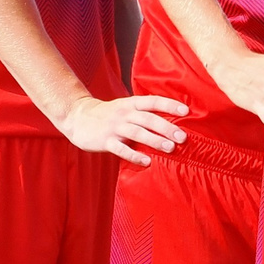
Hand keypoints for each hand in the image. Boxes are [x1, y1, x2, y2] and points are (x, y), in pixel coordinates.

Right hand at [58, 93, 188, 163]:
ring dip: (155, 140)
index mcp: (131, 104)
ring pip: (137, 133)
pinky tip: (147, 161)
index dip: (169, 105)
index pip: (153, 101)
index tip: (186, 111)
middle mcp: (124, 114)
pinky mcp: (105, 141)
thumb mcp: (124, 107)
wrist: (77, 117)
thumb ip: (142, 113)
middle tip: (183, 137)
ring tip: (170, 148)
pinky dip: (134, 155)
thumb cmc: (107, 115)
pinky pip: (121, 149)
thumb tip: (170, 122)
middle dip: (167, 127)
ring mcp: (114, 127)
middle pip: (148, 119)